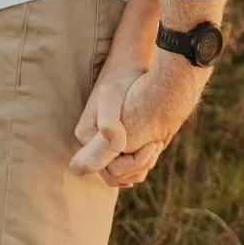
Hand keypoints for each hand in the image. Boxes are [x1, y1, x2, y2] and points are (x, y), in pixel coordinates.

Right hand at [69, 51, 209, 187]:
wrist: (131, 68)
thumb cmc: (122, 79)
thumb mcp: (113, 96)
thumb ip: (110, 121)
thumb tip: (118, 146)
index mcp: (86, 136)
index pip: (99, 168)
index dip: (124, 166)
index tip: (147, 147)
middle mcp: (93, 144)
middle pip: (113, 176)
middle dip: (136, 167)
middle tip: (156, 146)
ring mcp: (105, 146)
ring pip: (122, 174)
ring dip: (141, 167)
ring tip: (157, 144)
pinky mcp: (118, 144)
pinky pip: (130, 165)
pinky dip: (143, 161)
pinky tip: (156, 144)